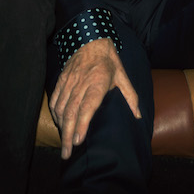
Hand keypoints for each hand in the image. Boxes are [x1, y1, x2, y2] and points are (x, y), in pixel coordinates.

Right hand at [49, 38, 139, 159]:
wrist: (91, 39)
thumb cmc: (108, 60)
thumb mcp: (123, 76)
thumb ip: (130, 96)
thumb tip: (138, 116)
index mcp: (97, 83)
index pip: (87, 107)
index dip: (81, 124)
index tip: (79, 140)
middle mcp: (81, 84)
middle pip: (71, 113)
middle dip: (68, 135)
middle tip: (67, 153)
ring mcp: (69, 82)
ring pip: (61, 109)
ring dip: (61, 128)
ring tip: (64, 145)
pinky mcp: (61, 80)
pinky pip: (55, 100)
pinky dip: (55, 114)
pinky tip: (59, 125)